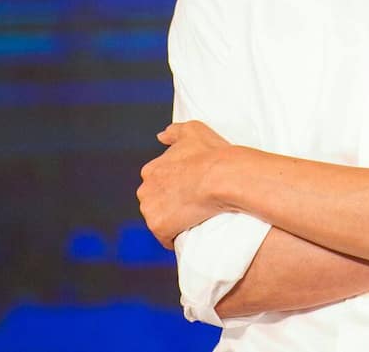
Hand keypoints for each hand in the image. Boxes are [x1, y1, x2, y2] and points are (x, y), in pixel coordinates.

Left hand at [137, 120, 230, 248]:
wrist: (223, 176)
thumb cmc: (211, 154)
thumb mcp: (194, 130)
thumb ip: (174, 131)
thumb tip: (160, 136)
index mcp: (151, 169)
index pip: (157, 183)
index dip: (173, 187)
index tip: (189, 188)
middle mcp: (145, 190)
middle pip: (155, 202)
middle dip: (169, 203)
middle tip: (193, 203)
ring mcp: (151, 210)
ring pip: (158, 219)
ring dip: (171, 220)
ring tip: (193, 218)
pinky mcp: (159, 227)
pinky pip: (165, 237)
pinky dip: (174, 237)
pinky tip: (189, 232)